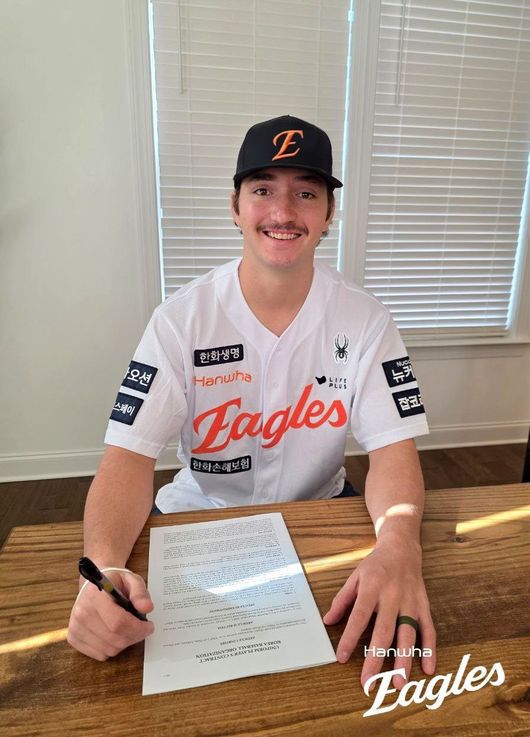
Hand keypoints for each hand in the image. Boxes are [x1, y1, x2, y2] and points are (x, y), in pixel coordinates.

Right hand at [67, 568, 154, 660]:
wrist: (95, 585)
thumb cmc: (115, 583)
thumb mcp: (131, 580)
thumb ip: (140, 593)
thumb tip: (147, 607)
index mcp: (94, 594)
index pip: (118, 622)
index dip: (138, 628)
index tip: (149, 626)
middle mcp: (81, 612)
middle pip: (114, 638)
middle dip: (135, 637)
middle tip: (143, 629)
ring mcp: (75, 626)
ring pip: (109, 649)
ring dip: (125, 643)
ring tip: (129, 629)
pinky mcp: (74, 638)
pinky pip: (100, 654)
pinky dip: (113, 648)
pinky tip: (115, 634)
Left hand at [323, 539, 435, 689]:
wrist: (401, 548)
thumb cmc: (375, 566)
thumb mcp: (354, 577)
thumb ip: (342, 600)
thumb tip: (328, 621)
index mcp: (372, 588)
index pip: (359, 617)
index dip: (350, 638)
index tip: (342, 658)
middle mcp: (392, 596)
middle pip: (383, 631)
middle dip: (376, 659)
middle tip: (370, 682)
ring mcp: (410, 602)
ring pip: (407, 634)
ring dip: (403, 659)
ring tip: (398, 682)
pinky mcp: (424, 605)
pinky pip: (428, 629)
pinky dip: (429, 649)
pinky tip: (428, 668)